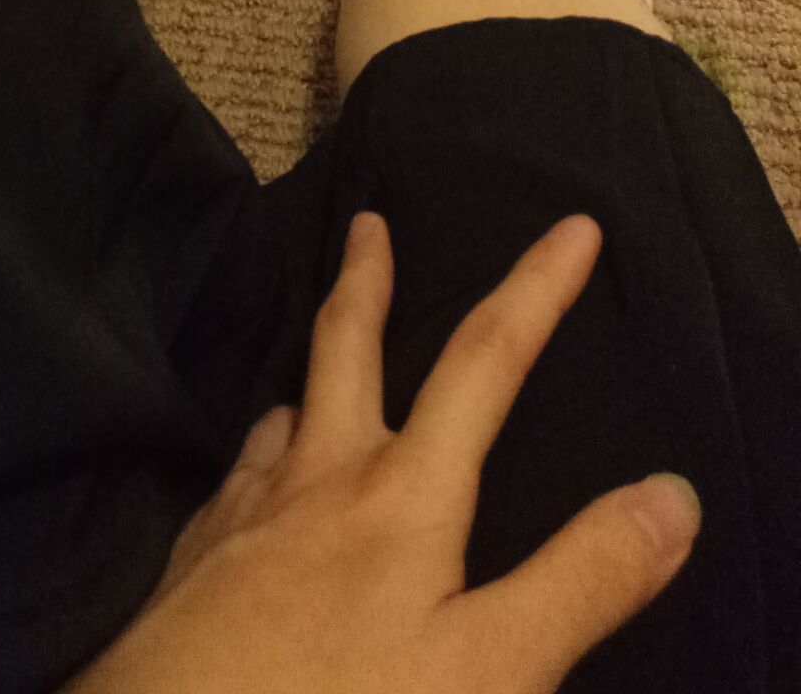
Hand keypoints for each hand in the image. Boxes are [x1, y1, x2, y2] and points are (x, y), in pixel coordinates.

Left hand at [60, 212, 700, 693]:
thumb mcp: (492, 667)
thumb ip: (580, 581)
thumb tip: (673, 494)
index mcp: (401, 493)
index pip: (485, 362)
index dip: (535, 288)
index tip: (572, 225)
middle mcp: (317, 479)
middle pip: (346, 348)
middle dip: (366, 278)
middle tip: (365, 220)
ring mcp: (244, 515)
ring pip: (281, 415)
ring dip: (306, 379)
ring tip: (313, 370)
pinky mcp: (195, 561)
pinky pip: (234, 482)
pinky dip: (258, 462)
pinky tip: (254, 487)